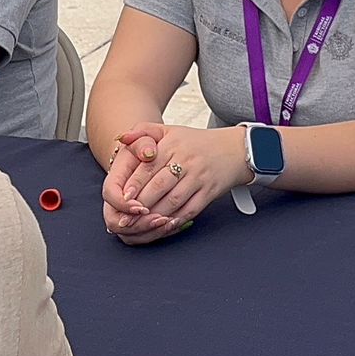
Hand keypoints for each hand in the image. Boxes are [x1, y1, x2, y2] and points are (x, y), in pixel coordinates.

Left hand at [110, 124, 250, 243]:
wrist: (234, 149)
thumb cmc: (195, 142)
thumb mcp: (168, 130)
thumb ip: (142, 131)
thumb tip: (121, 137)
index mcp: (172, 145)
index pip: (149, 166)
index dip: (135, 184)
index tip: (123, 197)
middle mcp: (186, 161)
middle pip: (160, 186)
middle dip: (141, 204)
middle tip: (127, 216)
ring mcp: (199, 177)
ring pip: (174, 200)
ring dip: (156, 215)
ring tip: (142, 223)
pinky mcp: (209, 192)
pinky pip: (191, 209)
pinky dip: (177, 219)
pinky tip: (164, 225)